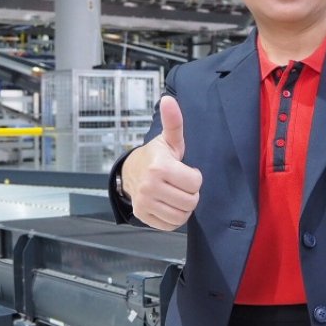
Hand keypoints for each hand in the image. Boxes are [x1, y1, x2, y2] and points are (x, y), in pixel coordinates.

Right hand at [121, 95, 202, 230]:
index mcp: (159, 167)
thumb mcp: (168, 140)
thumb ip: (174, 122)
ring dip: (184, 207)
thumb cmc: (156, 156)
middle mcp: (150, 186)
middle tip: (181, 184)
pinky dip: (174, 218)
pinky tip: (169, 205)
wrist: (131, 172)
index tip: (185, 171)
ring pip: (181, 216)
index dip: (194, 177)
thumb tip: (169, 99)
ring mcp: (144, 202)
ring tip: (176, 194)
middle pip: (190, 201)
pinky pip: (170, 226)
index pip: (195, 183)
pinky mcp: (143, 215)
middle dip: (190, 193)